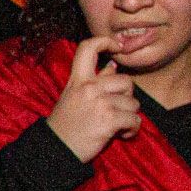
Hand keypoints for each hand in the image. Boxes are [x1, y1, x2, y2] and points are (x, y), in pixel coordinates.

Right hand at [45, 35, 141, 162]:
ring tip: (116, 125)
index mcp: (78, 80)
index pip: (88, 48)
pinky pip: (135, 120)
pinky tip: (121, 134)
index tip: (116, 46)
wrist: (56, 149)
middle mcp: (88, 88)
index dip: (105, 41)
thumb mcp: (74, 97)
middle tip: (116, 109)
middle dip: (127, 97)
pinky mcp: (108, 120)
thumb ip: (94, 81)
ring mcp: (99, 103)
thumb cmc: (66, 124)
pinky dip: (132, 129)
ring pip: (133, 103)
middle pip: (126, 81)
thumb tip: (113, 65)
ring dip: (129, 116)